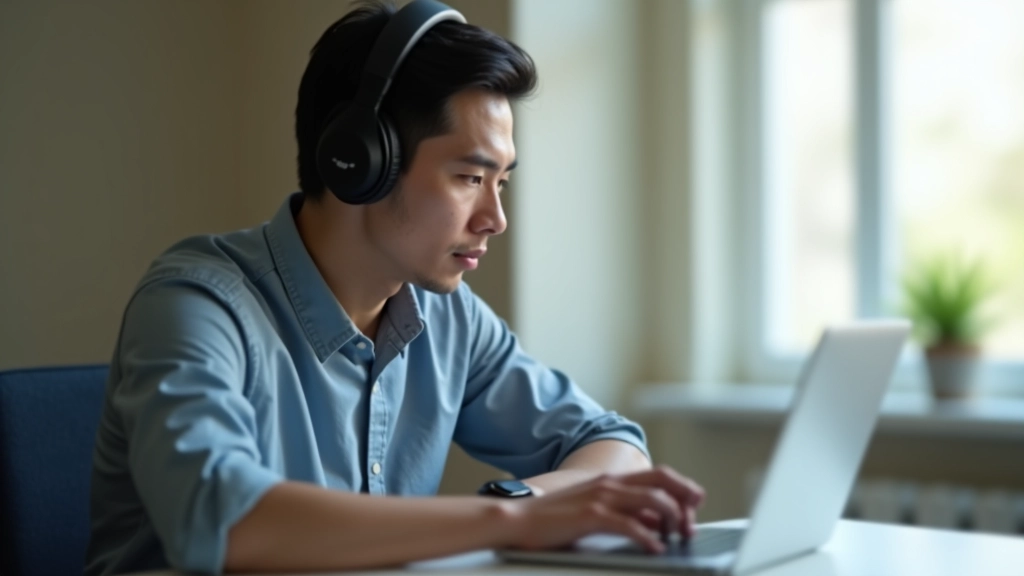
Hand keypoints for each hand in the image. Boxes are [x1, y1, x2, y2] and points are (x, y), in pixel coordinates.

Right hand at [501, 465, 704, 553]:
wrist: (517, 518)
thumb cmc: (555, 518)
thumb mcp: (596, 510)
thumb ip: (626, 512)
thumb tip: (656, 524)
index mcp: (612, 479)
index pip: (659, 475)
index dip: (683, 487)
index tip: (696, 504)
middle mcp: (610, 483)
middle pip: (662, 481)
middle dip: (685, 499)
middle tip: (692, 524)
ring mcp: (601, 497)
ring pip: (652, 501)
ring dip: (672, 519)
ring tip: (679, 537)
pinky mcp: (591, 515)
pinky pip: (629, 525)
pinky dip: (649, 537)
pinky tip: (656, 549)